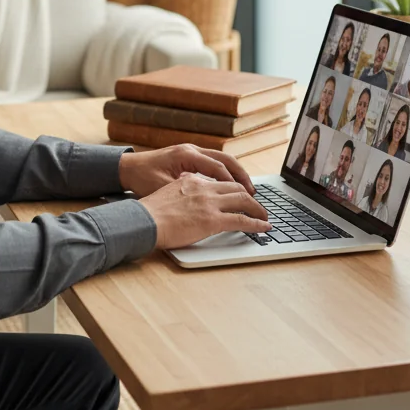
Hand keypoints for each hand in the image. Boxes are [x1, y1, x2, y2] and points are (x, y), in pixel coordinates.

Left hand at [118, 144, 254, 197]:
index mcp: (186, 155)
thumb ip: (186, 192)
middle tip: (254, 193)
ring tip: (247, 191)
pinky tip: (229, 187)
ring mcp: (190, 152)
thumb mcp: (162, 187)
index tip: (247, 197)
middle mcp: (191, 150)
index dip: (234, 183)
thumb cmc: (141, 178)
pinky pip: (212, 163)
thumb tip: (208, 202)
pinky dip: (224, 174)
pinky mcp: (187, 158)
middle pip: (225, 160)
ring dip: (235, 174)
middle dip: (241, 176)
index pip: (218, 168)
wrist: (126, 168)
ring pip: (220, 160)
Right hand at [139, 172, 269, 248]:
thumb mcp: (167, 192)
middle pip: (237, 188)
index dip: (235, 189)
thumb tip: (188, 190)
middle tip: (258, 206)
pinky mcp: (212, 220)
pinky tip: (264, 228)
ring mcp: (209, 204)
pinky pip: (242, 220)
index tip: (241, 196)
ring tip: (265, 218)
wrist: (144, 221)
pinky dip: (257, 224)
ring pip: (244, 201)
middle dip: (251, 197)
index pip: (221, 181)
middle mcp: (204, 189)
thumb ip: (181, 189)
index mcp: (193, 182)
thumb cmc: (150, 212)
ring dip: (258, 209)